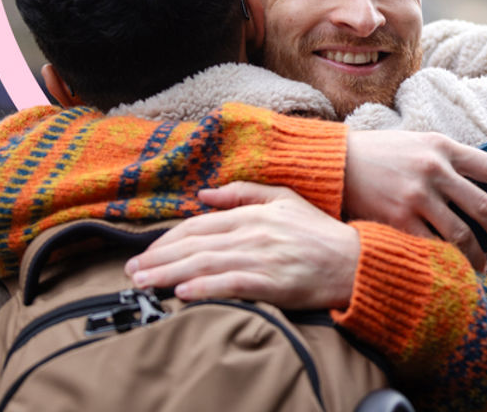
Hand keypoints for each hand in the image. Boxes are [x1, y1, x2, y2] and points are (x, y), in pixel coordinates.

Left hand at [124, 182, 359, 309]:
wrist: (355, 262)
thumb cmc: (320, 233)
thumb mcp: (284, 199)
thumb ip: (244, 192)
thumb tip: (205, 192)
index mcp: (253, 213)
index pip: (199, 224)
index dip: (167, 238)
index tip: (145, 252)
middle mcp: (253, 233)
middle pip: (195, 244)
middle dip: (158, 258)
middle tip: (130, 271)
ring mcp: (263, 258)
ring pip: (206, 264)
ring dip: (170, 274)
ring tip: (144, 283)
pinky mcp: (273, 283)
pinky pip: (232, 285)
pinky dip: (205, 288)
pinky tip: (183, 293)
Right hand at [344, 130, 486, 270]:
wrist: (335, 163)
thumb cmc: (381, 155)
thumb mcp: (419, 144)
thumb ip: (449, 162)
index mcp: (443, 146)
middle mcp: (434, 169)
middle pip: (485, 207)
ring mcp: (416, 196)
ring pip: (463, 234)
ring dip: (479, 255)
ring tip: (484, 265)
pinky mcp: (398, 219)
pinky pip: (433, 247)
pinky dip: (447, 261)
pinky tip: (452, 267)